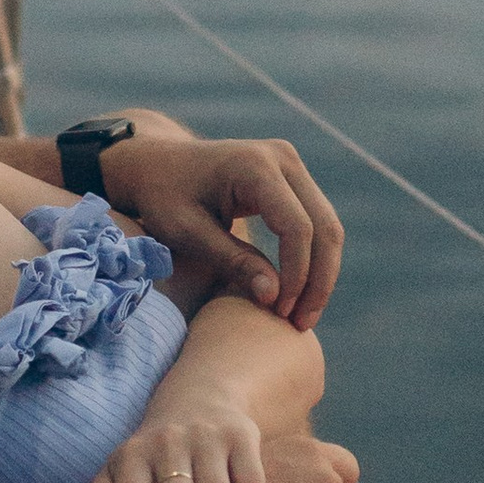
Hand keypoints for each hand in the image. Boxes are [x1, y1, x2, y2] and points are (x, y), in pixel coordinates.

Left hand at [98, 134, 343, 330]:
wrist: (156, 164)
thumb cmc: (162, 198)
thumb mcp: (187, 232)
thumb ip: (231, 261)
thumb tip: (275, 297)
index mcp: (253, 165)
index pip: (296, 227)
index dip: (296, 275)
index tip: (280, 312)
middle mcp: (281, 158)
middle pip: (324, 226)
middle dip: (318, 281)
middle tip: (301, 324)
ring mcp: (291, 165)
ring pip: (327, 227)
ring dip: (321, 275)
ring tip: (302, 317)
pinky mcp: (292, 179)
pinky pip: (316, 223)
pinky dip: (313, 260)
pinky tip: (298, 295)